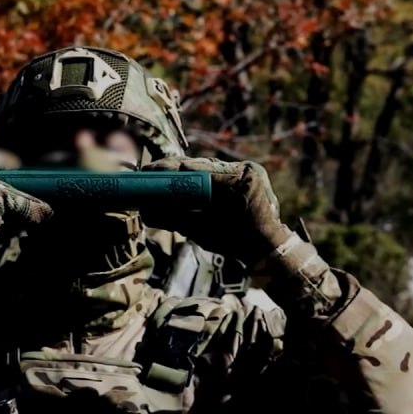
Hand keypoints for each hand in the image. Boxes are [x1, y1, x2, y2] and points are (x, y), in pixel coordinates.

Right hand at [139, 157, 293, 263]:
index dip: (169, 170)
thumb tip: (145, 211)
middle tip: (147, 172)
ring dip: (181, 172)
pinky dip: (194, 178)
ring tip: (157, 175)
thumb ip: (175, 218)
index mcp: (238, 180)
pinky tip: (177, 180)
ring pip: (205, 166)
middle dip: (171, 169)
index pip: (196, 169)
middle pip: (199, 165)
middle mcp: (243, 169)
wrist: (267, 248)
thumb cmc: (237, 242)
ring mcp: (244, 171)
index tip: (147, 172)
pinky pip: (213, 172)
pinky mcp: (241, 175)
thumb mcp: (202, 231)